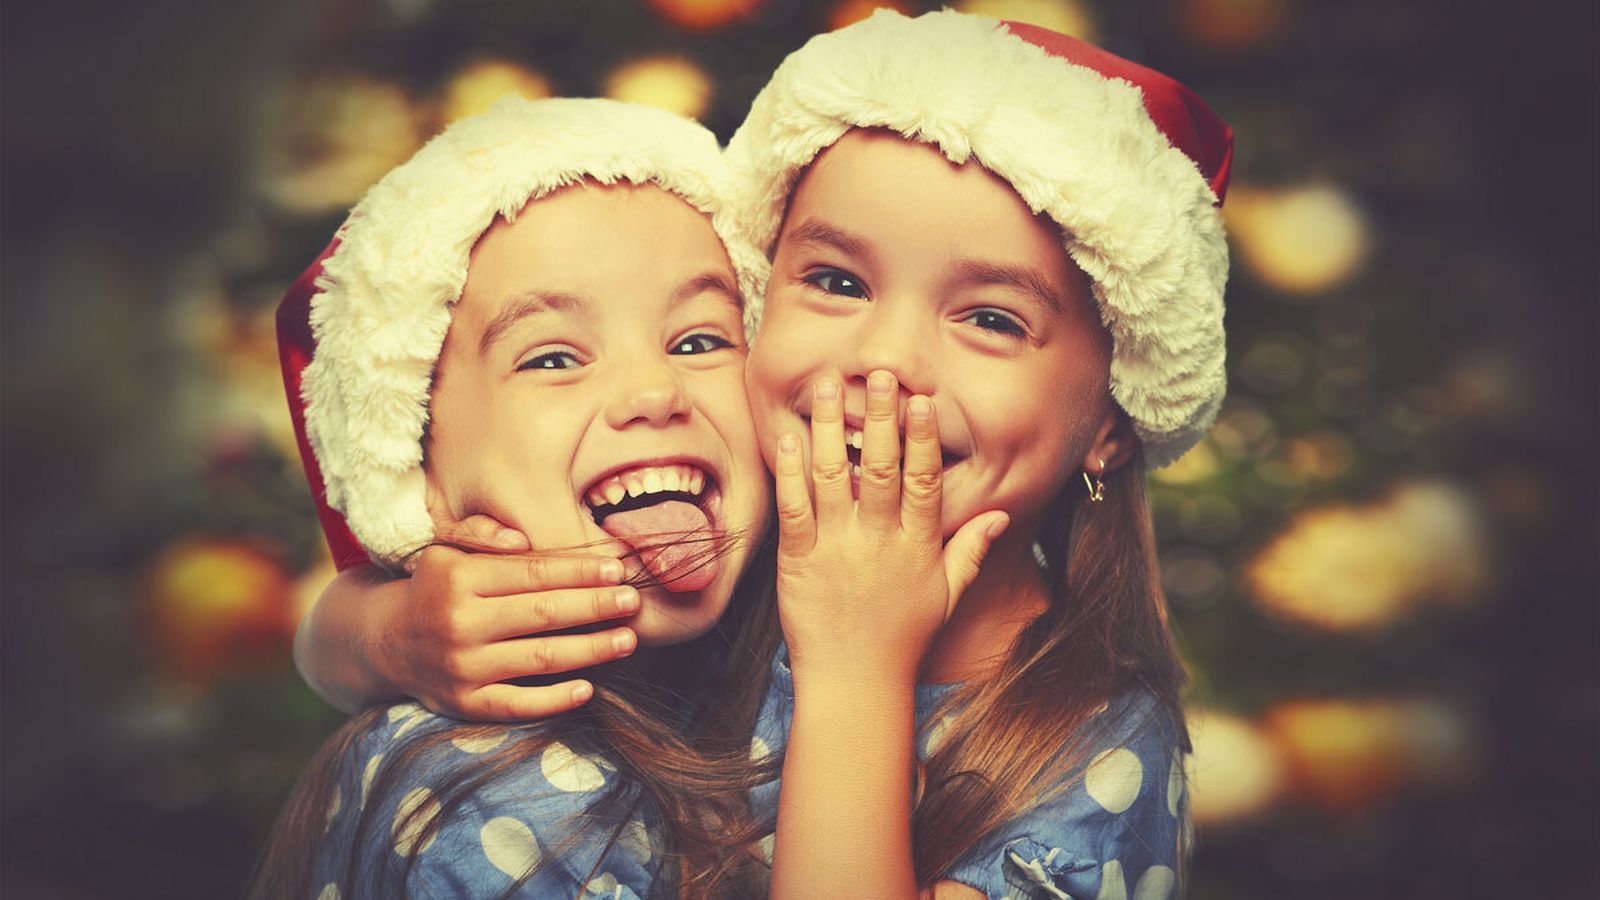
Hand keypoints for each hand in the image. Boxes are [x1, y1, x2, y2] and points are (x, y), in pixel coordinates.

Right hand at [372, 518, 641, 720]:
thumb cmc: (434, 587)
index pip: (532, 573)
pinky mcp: (465, 703)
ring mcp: (462, 667)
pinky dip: (554, 700)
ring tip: (627, 640)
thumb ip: (481, 532)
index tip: (617, 568)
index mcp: (458, 578)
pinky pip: (517, 705)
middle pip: (543, 614)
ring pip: (539, 658)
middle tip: (633, 601)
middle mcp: (459, 623)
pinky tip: (588, 689)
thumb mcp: (445, 548)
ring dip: (590, 649)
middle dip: (595, 606)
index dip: (579, 571)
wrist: (384, 642)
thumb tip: (522, 538)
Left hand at [772, 371, 1008, 684]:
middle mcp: (879, 541)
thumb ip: (971, 550)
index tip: (922, 401)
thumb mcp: (946, 594)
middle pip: (880, 469)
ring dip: (829, 427)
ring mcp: (837, 549)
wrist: (855, 682)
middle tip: (880, 375)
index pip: (923, 482)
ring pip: (833, 477)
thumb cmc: (901, 639)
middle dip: (880, 418)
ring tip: (827, 385)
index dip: (923, 440)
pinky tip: (790, 438)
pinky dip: (791, 473)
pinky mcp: (800, 561)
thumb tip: (1000, 516)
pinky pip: (795, 509)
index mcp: (917, 546)